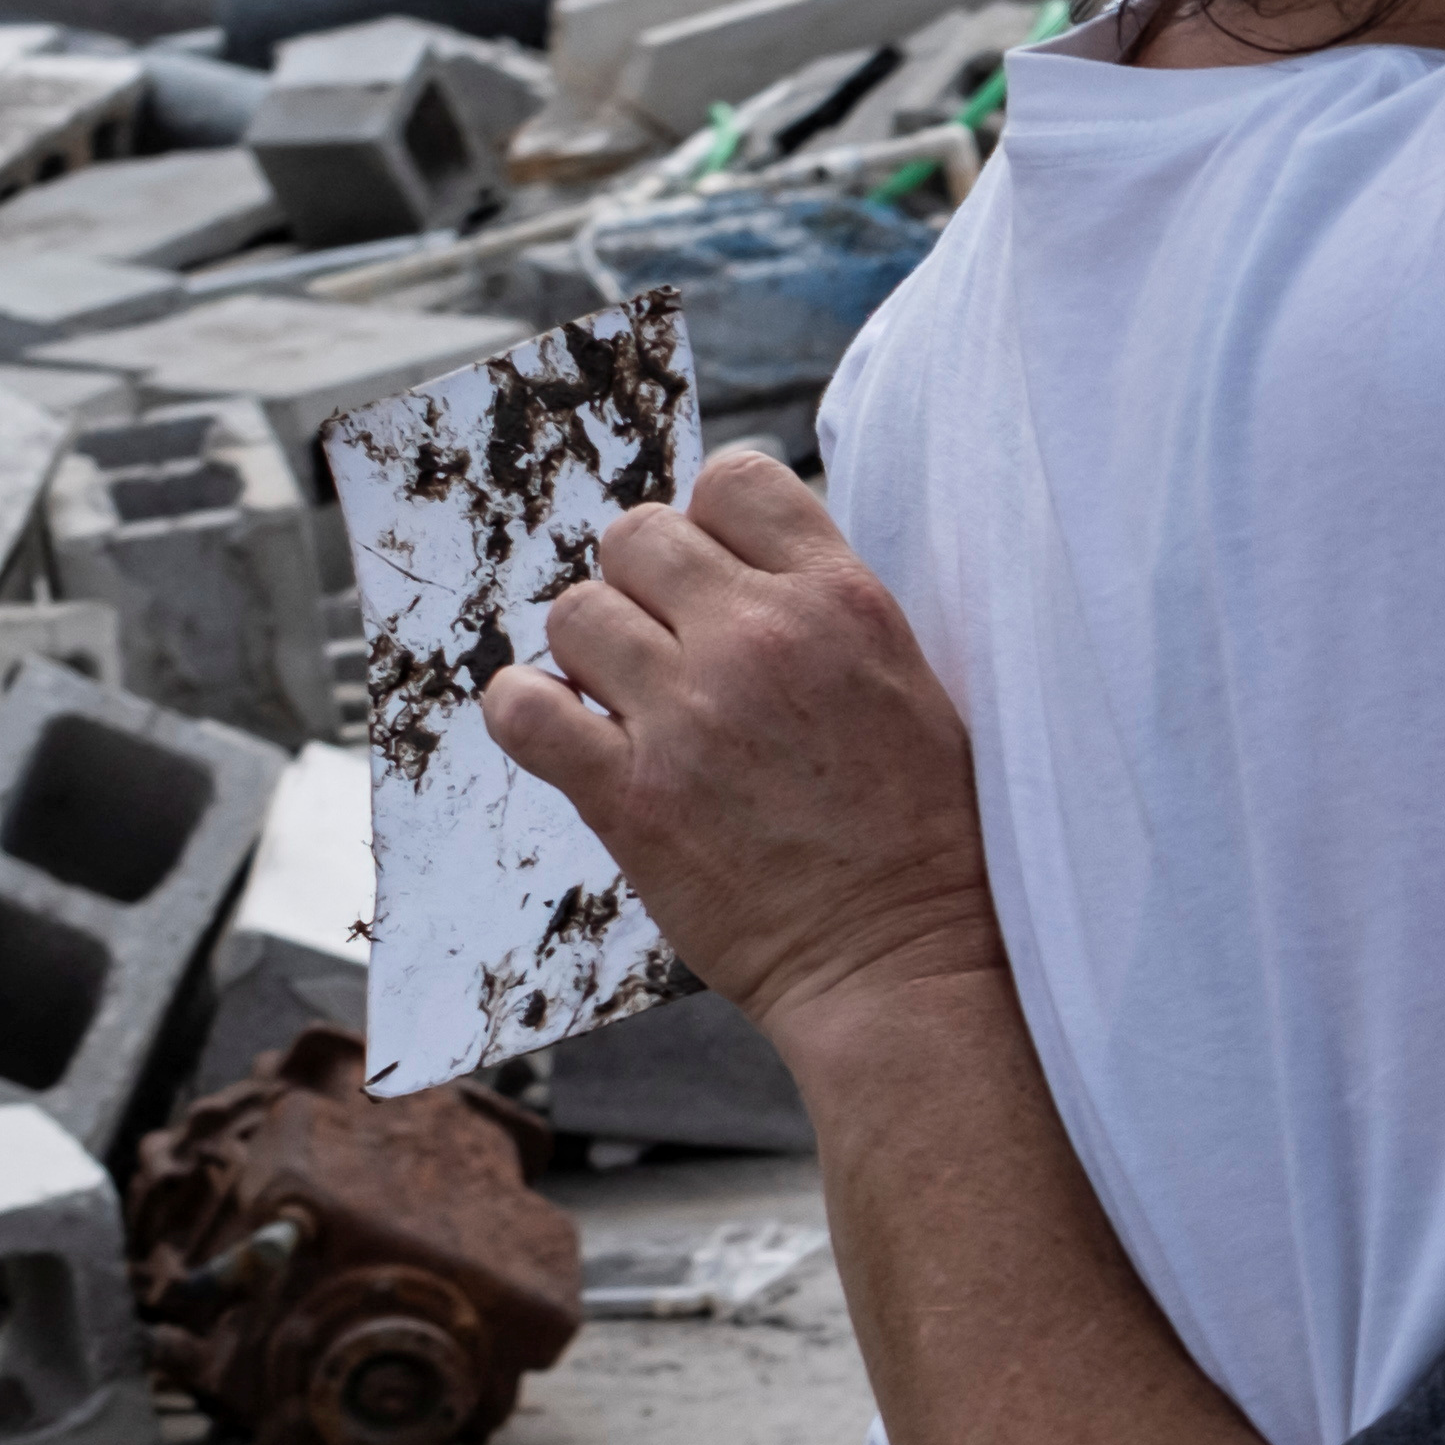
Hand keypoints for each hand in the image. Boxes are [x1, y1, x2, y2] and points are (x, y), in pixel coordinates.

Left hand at [473, 448, 1005, 1051]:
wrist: (899, 962)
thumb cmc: (923, 835)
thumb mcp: (913, 685)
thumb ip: (830, 609)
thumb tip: (743, 555)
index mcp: (844, 603)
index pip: (735, 482)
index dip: (713, 523)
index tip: (718, 577)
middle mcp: (760, 641)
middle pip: (636, 535)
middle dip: (642, 583)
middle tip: (667, 646)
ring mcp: (689, 717)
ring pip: (573, 612)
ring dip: (590, 652)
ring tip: (628, 701)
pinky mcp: (631, 796)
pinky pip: (522, 709)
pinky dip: (528, 711)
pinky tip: (568, 736)